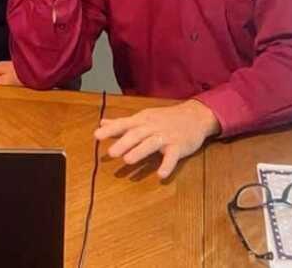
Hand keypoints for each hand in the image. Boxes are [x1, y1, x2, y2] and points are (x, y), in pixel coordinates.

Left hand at [94, 100, 220, 178]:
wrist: (195, 116)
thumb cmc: (165, 118)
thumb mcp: (143, 117)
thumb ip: (122, 123)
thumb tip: (102, 123)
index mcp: (142, 120)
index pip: (124, 124)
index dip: (111, 130)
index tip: (96, 136)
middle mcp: (153, 127)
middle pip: (137, 134)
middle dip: (124, 142)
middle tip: (111, 153)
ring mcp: (166, 136)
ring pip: (152, 143)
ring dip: (140, 151)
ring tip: (128, 160)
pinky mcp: (179, 146)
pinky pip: (173, 156)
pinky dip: (167, 165)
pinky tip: (161, 175)